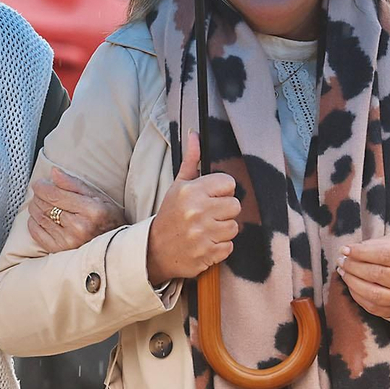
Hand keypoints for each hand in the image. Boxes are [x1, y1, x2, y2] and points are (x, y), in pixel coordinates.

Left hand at [27, 167, 126, 253]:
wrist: (113, 247)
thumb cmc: (107, 219)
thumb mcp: (98, 197)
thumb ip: (74, 184)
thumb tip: (53, 172)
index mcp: (91, 211)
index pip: (55, 194)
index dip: (42, 186)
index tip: (40, 183)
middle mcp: (79, 227)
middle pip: (45, 205)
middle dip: (39, 195)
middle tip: (43, 192)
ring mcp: (68, 241)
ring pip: (39, 217)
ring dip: (36, 207)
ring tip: (42, 203)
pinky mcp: (59, 251)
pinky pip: (36, 233)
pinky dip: (33, 222)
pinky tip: (41, 217)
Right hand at [144, 133, 240, 284]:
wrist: (154, 250)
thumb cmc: (170, 215)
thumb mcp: (177, 186)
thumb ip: (191, 161)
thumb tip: (195, 134)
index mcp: (190, 191)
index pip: (228, 183)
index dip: (222, 191)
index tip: (211, 197)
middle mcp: (197, 211)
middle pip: (235, 205)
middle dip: (224, 211)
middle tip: (208, 215)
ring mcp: (202, 234)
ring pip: (234, 227)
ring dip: (222, 230)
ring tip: (206, 229)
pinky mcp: (207, 254)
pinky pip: (229, 247)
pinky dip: (219, 247)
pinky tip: (205, 243)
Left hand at [339, 235, 389, 317]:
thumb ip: (377, 245)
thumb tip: (352, 249)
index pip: (384, 255)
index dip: (361, 252)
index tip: (345, 249)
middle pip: (377, 274)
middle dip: (353, 266)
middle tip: (341, 260)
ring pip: (374, 293)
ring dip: (352, 281)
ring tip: (343, 271)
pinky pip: (373, 307)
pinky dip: (357, 295)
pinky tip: (351, 284)